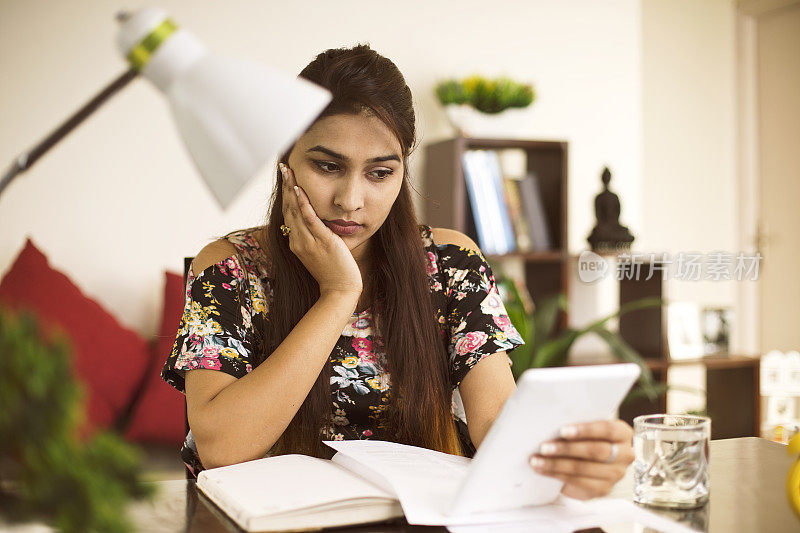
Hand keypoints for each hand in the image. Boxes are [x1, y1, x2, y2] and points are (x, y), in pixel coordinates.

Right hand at [279, 163, 362, 296]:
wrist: (340, 290)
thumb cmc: (332, 272)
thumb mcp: (318, 252)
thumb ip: (314, 238)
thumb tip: (315, 223)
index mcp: (295, 243)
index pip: (288, 213)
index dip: (285, 194)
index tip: (285, 177)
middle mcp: (298, 240)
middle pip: (288, 207)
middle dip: (285, 185)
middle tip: (283, 165)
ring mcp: (308, 241)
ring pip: (295, 209)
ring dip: (290, 187)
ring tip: (288, 169)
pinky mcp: (322, 241)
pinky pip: (309, 218)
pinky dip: (303, 202)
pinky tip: (298, 188)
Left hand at [529, 419, 633, 499]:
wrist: (590, 460)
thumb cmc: (586, 437)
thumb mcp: (586, 427)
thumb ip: (577, 423)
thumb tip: (552, 422)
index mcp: (622, 433)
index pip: (607, 429)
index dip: (585, 430)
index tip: (562, 430)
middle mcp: (625, 454)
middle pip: (596, 451)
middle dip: (567, 449)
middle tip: (544, 447)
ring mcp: (616, 474)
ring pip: (585, 469)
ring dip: (557, 464)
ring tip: (537, 460)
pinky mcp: (604, 489)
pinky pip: (579, 483)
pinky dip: (558, 475)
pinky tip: (544, 470)